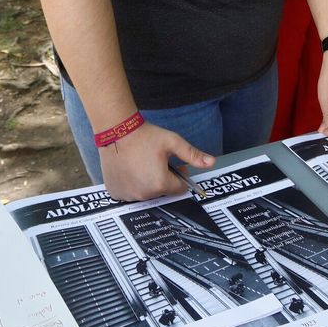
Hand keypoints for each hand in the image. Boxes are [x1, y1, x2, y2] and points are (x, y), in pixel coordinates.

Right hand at [98, 122, 213, 201]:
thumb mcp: (172, 142)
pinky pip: (130, 194)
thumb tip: (211, 162)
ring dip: (147, 184)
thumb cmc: (145, 136)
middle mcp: (144, 194)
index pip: (179, 189)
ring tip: (141, 164)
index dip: (178, 176)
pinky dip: (132, 185)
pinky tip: (129, 170)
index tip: (171, 164)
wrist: (116, 131)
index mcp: (161, 183)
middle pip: (162, 192)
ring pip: (146, 193)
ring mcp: (128, 195)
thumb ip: (192, 154)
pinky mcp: (116, 193)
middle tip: (155, 162)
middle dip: (162, 180)